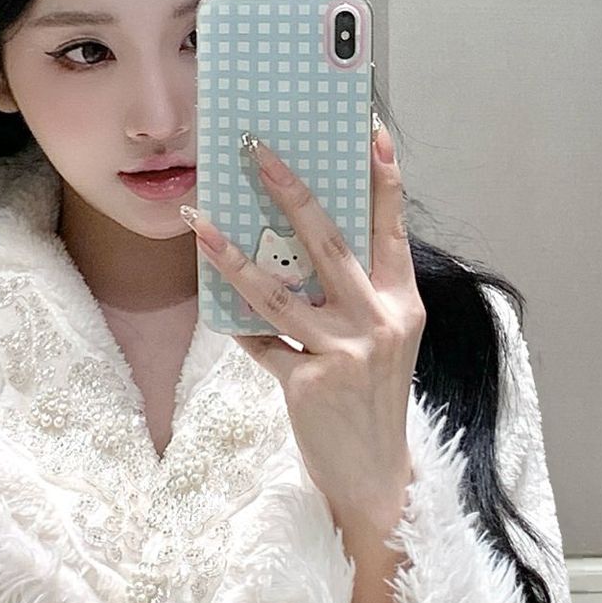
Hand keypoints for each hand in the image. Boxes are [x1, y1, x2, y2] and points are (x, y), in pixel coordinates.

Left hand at [183, 120, 420, 531]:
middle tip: (258, 150)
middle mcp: (378, 322)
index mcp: (401, 304)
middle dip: (290, 189)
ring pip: (278, 290)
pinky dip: (241, 330)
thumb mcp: (380, 342)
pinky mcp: (309, 383)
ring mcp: (344, 353)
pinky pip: (262, 344)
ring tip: (200, 221)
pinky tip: (220, 311)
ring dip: (232, 252)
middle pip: (328, 241)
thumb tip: (297, 250)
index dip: (383, 177)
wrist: (374, 473)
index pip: (392, 227)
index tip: (369, 128)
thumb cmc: (371, 401)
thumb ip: (354, 298)